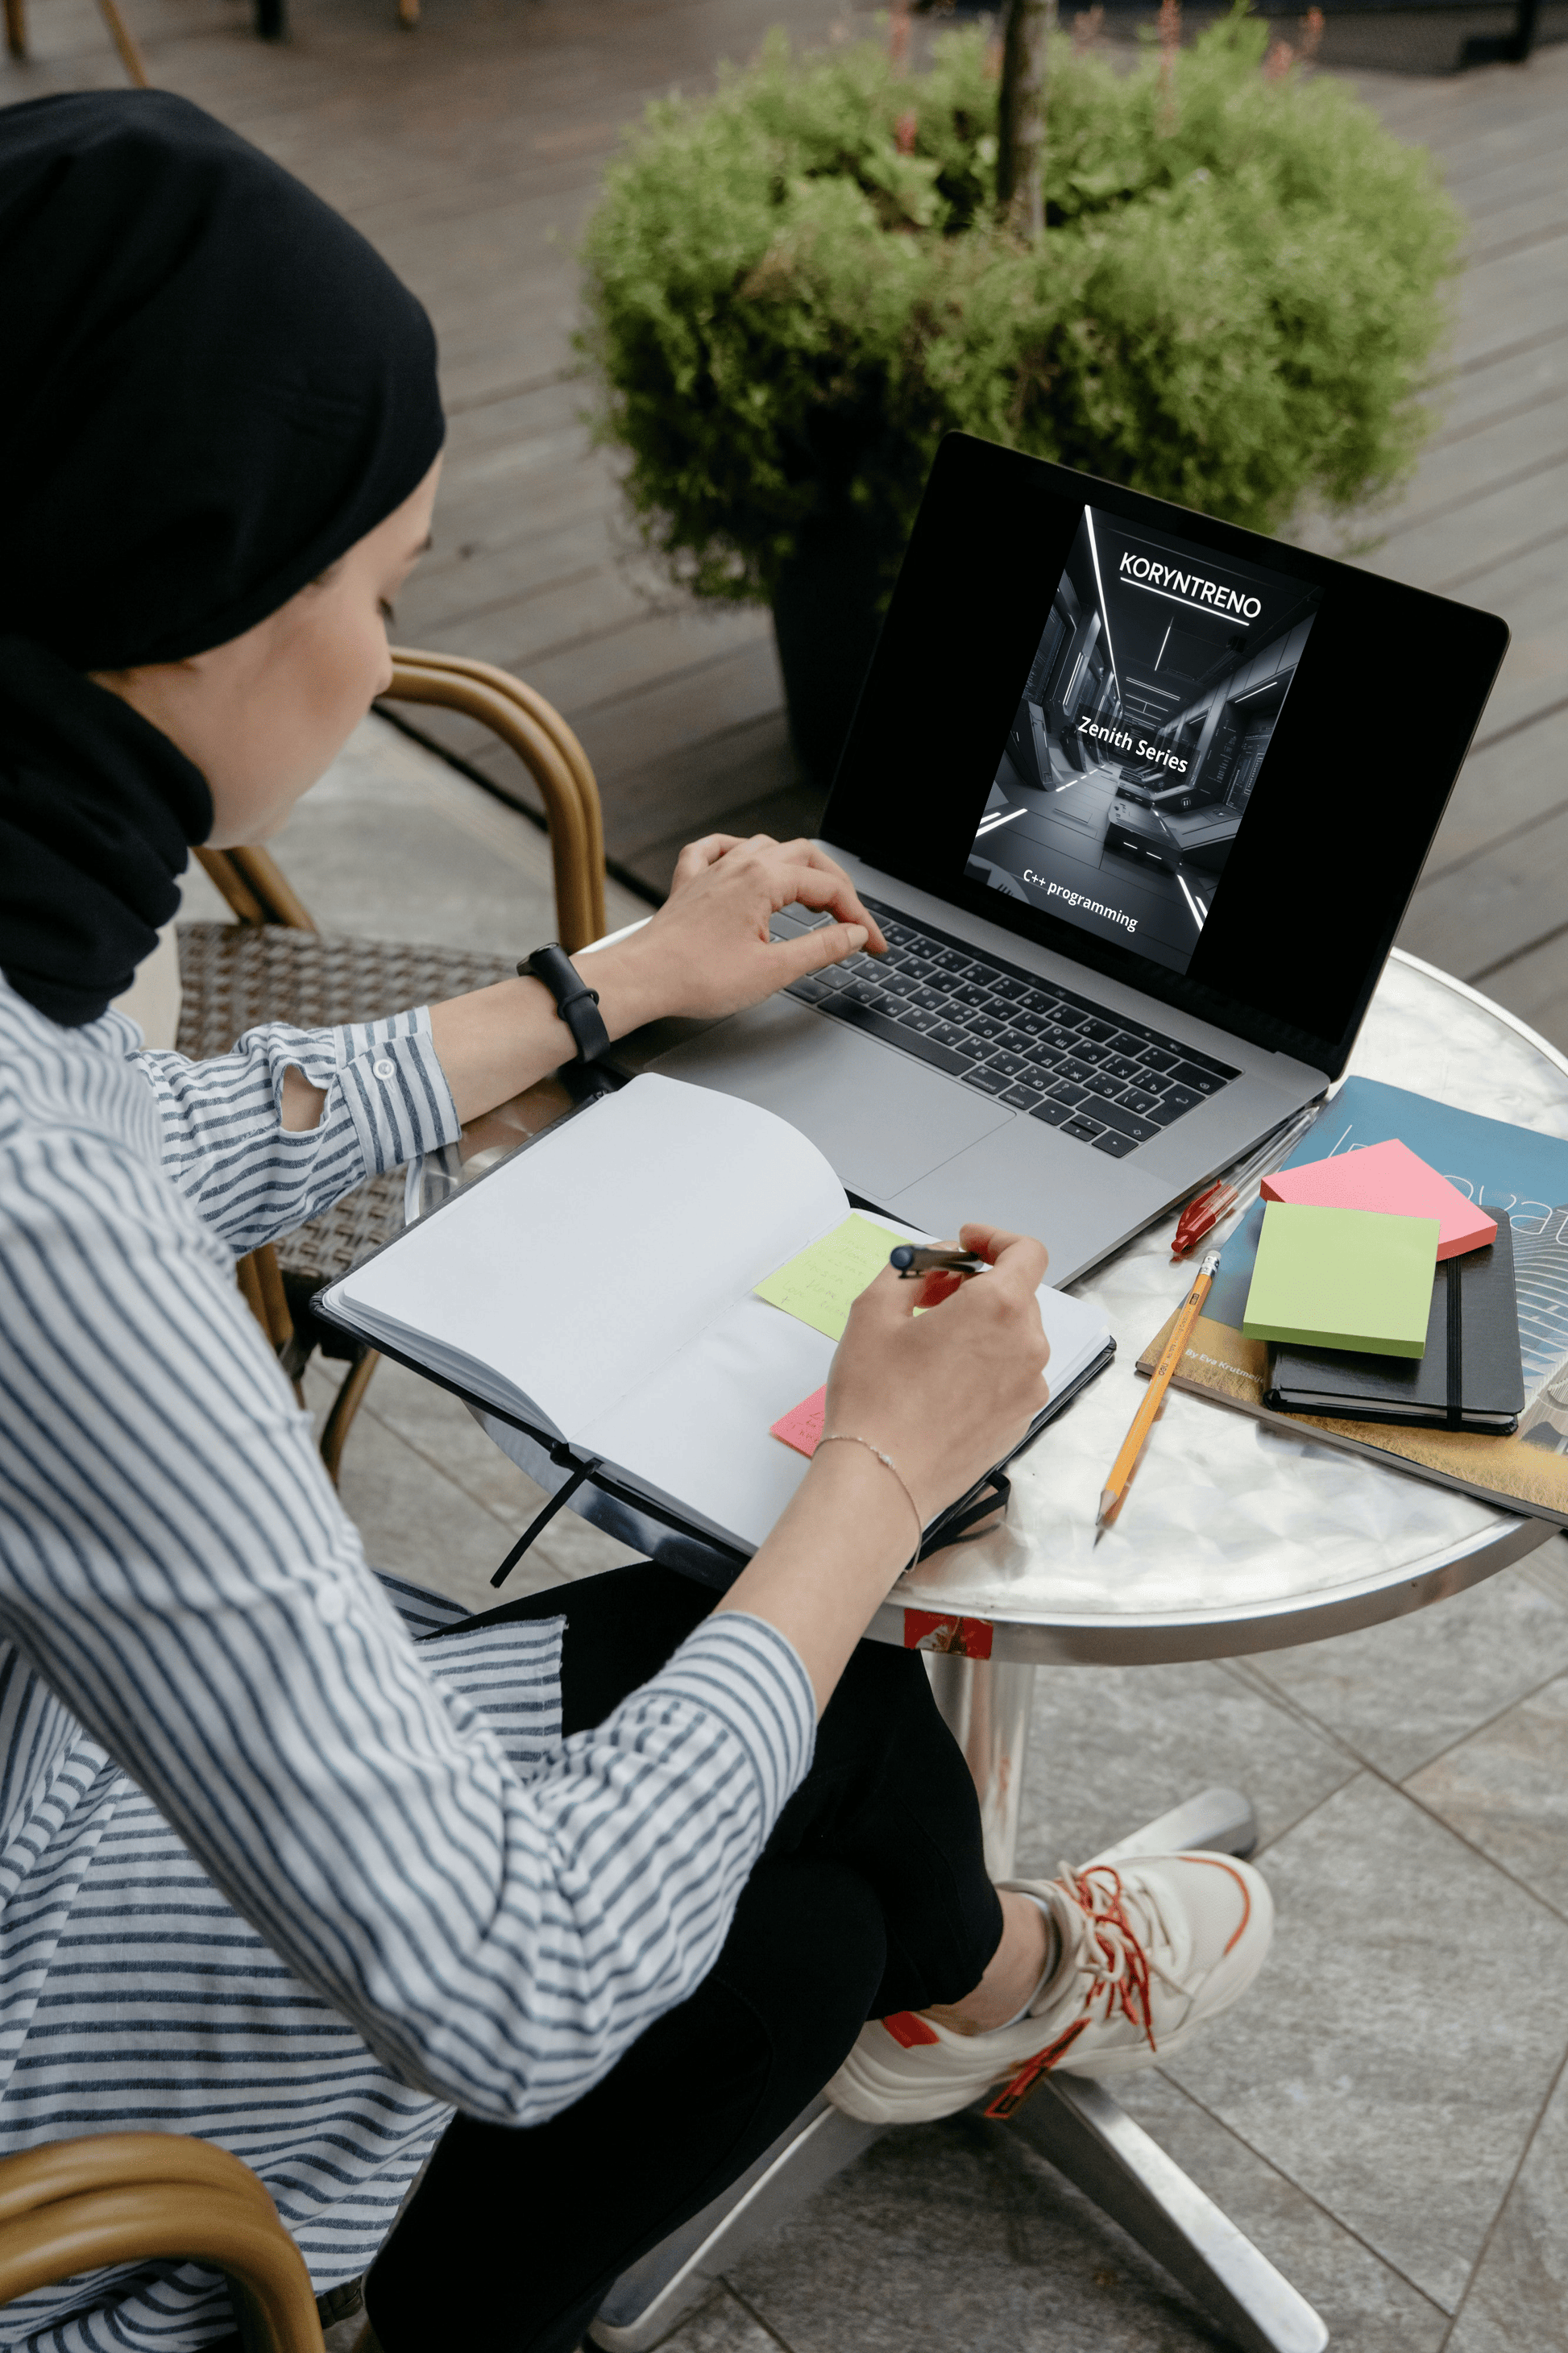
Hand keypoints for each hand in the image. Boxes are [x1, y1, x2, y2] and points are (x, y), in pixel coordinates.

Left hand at [591, 833, 886, 1028]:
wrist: (642, 979)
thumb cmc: (696, 977)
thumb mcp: (773, 970)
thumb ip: (821, 948)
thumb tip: (853, 935)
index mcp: (764, 881)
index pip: (828, 888)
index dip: (858, 916)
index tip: (872, 943)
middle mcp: (739, 865)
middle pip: (805, 856)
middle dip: (836, 886)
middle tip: (851, 918)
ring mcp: (712, 870)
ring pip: (765, 846)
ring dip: (794, 865)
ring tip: (811, 893)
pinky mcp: (689, 883)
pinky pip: (714, 849)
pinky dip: (736, 850)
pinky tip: (742, 859)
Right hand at [819, 1222, 1051, 1529]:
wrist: (883, 1479)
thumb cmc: (877, 1399)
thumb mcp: (873, 1311)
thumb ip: (908, 1269)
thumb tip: (929, 1262)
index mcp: (998, 1308)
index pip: (1025, 1253)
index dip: (995, 1240)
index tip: (966, 1245)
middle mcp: (1027, 1345)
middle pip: (1016, 1294)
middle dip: (976, 1285)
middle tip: (928, 1297)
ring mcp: (1029, 1387)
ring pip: (1014, 1336)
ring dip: (980, 1326)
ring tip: (931, 1343)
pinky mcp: (1021, 1420)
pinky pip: (1011, 1374)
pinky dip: (985, 1363)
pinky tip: (942, 1381)